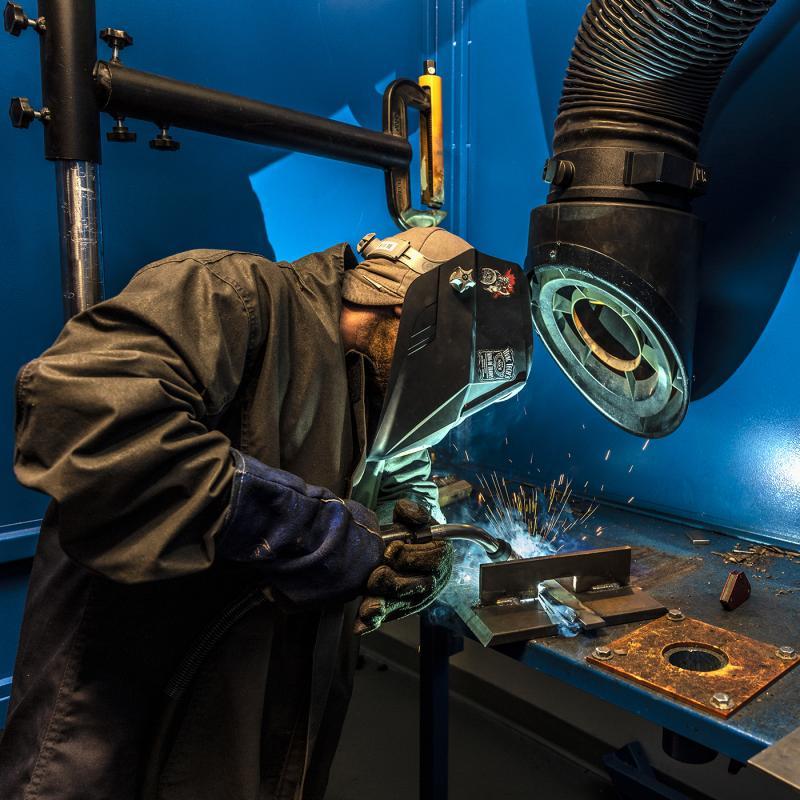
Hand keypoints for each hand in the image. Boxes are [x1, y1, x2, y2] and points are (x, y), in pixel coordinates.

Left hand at [354, 501, 452, 634]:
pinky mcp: (396, 609)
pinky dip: (372, 622)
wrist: (401, 545)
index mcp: (441, 556)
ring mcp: (414, 597)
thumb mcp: (413, 519)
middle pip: (418, 587)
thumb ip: (413, 513)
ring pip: (402, 605)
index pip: (435, 560)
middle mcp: (431, 580)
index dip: (414, 556)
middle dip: (396, 582)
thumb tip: (412, 516)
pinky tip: (360, 626)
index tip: (392, 549)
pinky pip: (385, 618)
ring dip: (384, 605)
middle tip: (377, 574)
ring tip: (368, 605)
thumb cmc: (409, 533)